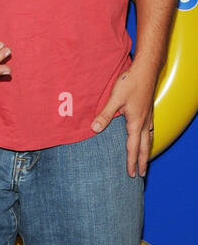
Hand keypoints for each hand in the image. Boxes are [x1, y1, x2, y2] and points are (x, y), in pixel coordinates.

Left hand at [91, 62, 156, 176]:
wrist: (145, 69)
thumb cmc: (130, 82)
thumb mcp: (115, 99)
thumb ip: (104, 115)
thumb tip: (94, 130)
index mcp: (136, 122)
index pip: (133, 147)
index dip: (131, 162)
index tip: (131, 174)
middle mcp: (144, 122)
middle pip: (145, 147)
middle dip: (142, 162)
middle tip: (141, 175)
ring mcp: (148, 116)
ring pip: (149, 139)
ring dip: (146, 151)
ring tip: (144, 161)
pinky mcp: (148, 111)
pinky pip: (149, 130)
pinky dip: (147, 139)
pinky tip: (145, 139)